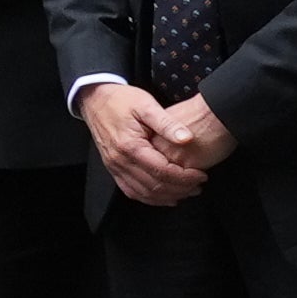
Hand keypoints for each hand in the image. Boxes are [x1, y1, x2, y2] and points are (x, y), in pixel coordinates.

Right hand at [84, 77, 223, 206]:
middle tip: (198, 185)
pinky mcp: (113, 168)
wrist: (95, 99)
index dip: (185, 177)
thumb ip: (168, 123)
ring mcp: (114, 166)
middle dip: (180, 189)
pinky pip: (131, 191)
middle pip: (154, 186)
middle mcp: (120, 161)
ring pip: (143, 193)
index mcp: (130, 146)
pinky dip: (149, 198)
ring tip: (186, 191)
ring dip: (167, 196)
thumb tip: (187, 138)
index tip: (201, 175)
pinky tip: (164, 196)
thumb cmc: (120, 100)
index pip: (162, 171)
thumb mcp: (147, 105)